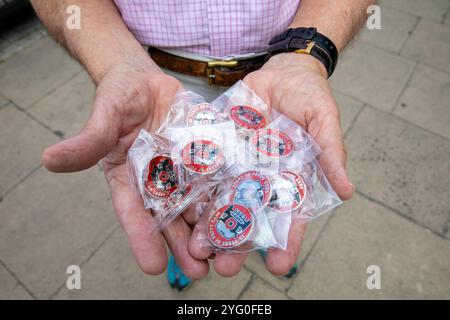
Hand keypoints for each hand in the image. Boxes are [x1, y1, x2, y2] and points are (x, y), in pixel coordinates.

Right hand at [42, 61, 209, 278]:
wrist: (146, 81)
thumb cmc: (119, 97)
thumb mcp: (105, 116)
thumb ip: (89, 140)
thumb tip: (50, 159)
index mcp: (129, 178)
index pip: (134, 212)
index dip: (142, 237)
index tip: (154, 266)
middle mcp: (158, 180)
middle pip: (171, 217)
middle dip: (184, 244)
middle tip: (198, 272)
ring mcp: (184, 170)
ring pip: (197, 202)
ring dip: (210, 228)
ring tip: (224, 255)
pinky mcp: (205, 155)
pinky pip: (218, 174)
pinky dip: (229, 192)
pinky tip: (244, 211)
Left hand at [189, 53, 353, 276]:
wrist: (282, 71)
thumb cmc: (310, 96)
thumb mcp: (324, 120)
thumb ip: (331, 153)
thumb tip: (348, 190)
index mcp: (292, 178)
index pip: (290, 215)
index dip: (286, 241)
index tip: (279, 266)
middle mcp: (263, 178)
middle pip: (251, 216)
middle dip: (238, 243)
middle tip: (225, 269)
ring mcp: (239, 165)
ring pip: (223, 199)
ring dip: (210, 225)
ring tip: (198, 250)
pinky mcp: (220, 148)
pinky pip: (206, 170)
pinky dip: (194, 189)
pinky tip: (181, 209)